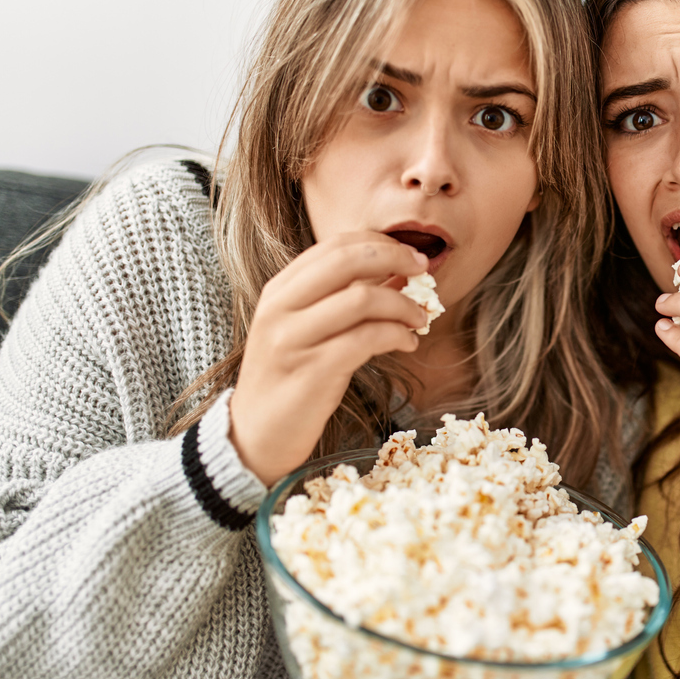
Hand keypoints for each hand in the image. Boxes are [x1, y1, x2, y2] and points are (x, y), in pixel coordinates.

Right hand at [230, 231, 430, 485]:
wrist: (255, 434)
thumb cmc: (291, 378)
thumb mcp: (306, 328)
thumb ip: (341, 298)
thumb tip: (398, 272)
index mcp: (280, 290)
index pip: (335, 246)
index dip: (381, 244)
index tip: (411, 256)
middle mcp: (281, 307)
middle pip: (347, 260)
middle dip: (396, 258)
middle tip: (424, 273)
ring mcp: (293, 339)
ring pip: (362, 298)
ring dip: (403, 305)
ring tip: (420, 319)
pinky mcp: (312, 371)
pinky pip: (367, 338)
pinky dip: (397, 335)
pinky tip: (408, 343)